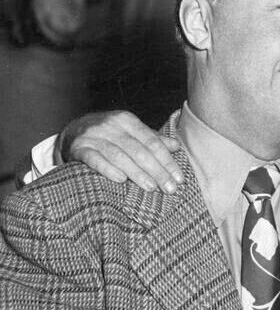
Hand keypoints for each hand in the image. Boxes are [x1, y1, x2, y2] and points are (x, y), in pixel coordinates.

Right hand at [60, 110, 183, 192]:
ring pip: (119, 156)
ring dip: (137, 173)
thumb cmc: (109, 135)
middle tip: (170, 189)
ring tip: (151, 188)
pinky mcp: (78, 148)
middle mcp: (110, 126)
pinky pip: (94, 160)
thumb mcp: (130, 132)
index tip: (179, 179)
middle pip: (139, 151)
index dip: (167, 161)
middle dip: (157, 171)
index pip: (152, 142)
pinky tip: (120, 180)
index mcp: (126, 120)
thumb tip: (176, 146)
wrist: (71, 132)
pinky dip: (108, 169)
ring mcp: (93, 136)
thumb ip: (152, 139)